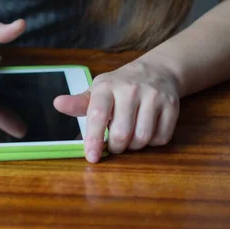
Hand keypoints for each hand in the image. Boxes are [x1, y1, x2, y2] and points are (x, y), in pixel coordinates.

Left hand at [53, 61, 180, 162]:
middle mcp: (130, 90)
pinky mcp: (172, 105)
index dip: (94, 139)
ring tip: (129, 137)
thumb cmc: (119, 87)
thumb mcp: (97, 91)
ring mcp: (153, 96)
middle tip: (114, 144)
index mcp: (106, 87)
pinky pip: (161, 138)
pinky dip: (152, 142)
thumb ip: (78, 103)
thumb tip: (58, 104)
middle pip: (122, 133)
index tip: (91, 157)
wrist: (156, 72)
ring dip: (134, 146)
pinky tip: (146, 131)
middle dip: (116, 147)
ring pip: (143, 138)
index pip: (98, 115)